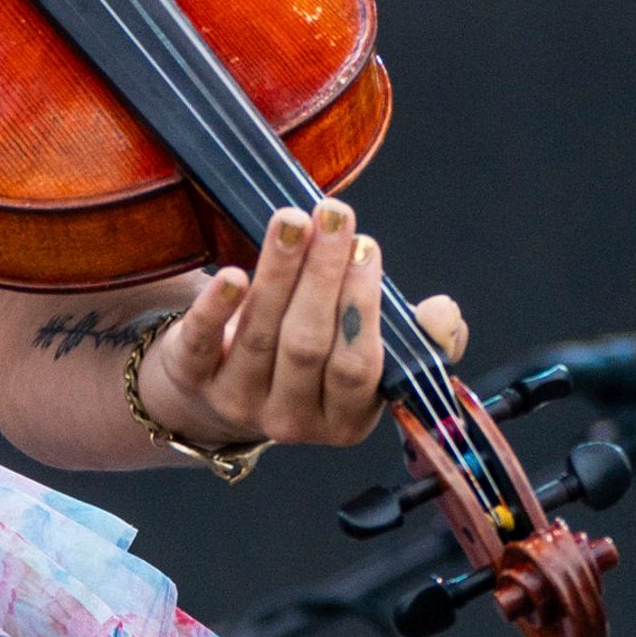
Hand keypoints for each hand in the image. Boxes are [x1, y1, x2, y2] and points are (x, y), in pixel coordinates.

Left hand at [136, 199, 468, 453]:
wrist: (214, 396)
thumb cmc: (307, 361)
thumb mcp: (361, 356)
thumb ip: (414, 337)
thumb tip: (443, 313)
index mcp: (345, 419)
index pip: (357, 368)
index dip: (363, 308)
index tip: (367, 248)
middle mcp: (292, 420)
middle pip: (308, 345)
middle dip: (324, 275)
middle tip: (335, 216)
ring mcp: (239, 402)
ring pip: (263, 333)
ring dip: (281, 270)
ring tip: (294, 220)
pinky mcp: (192, 379)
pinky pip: (204, 342)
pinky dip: (217, 307)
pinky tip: (231, 274)